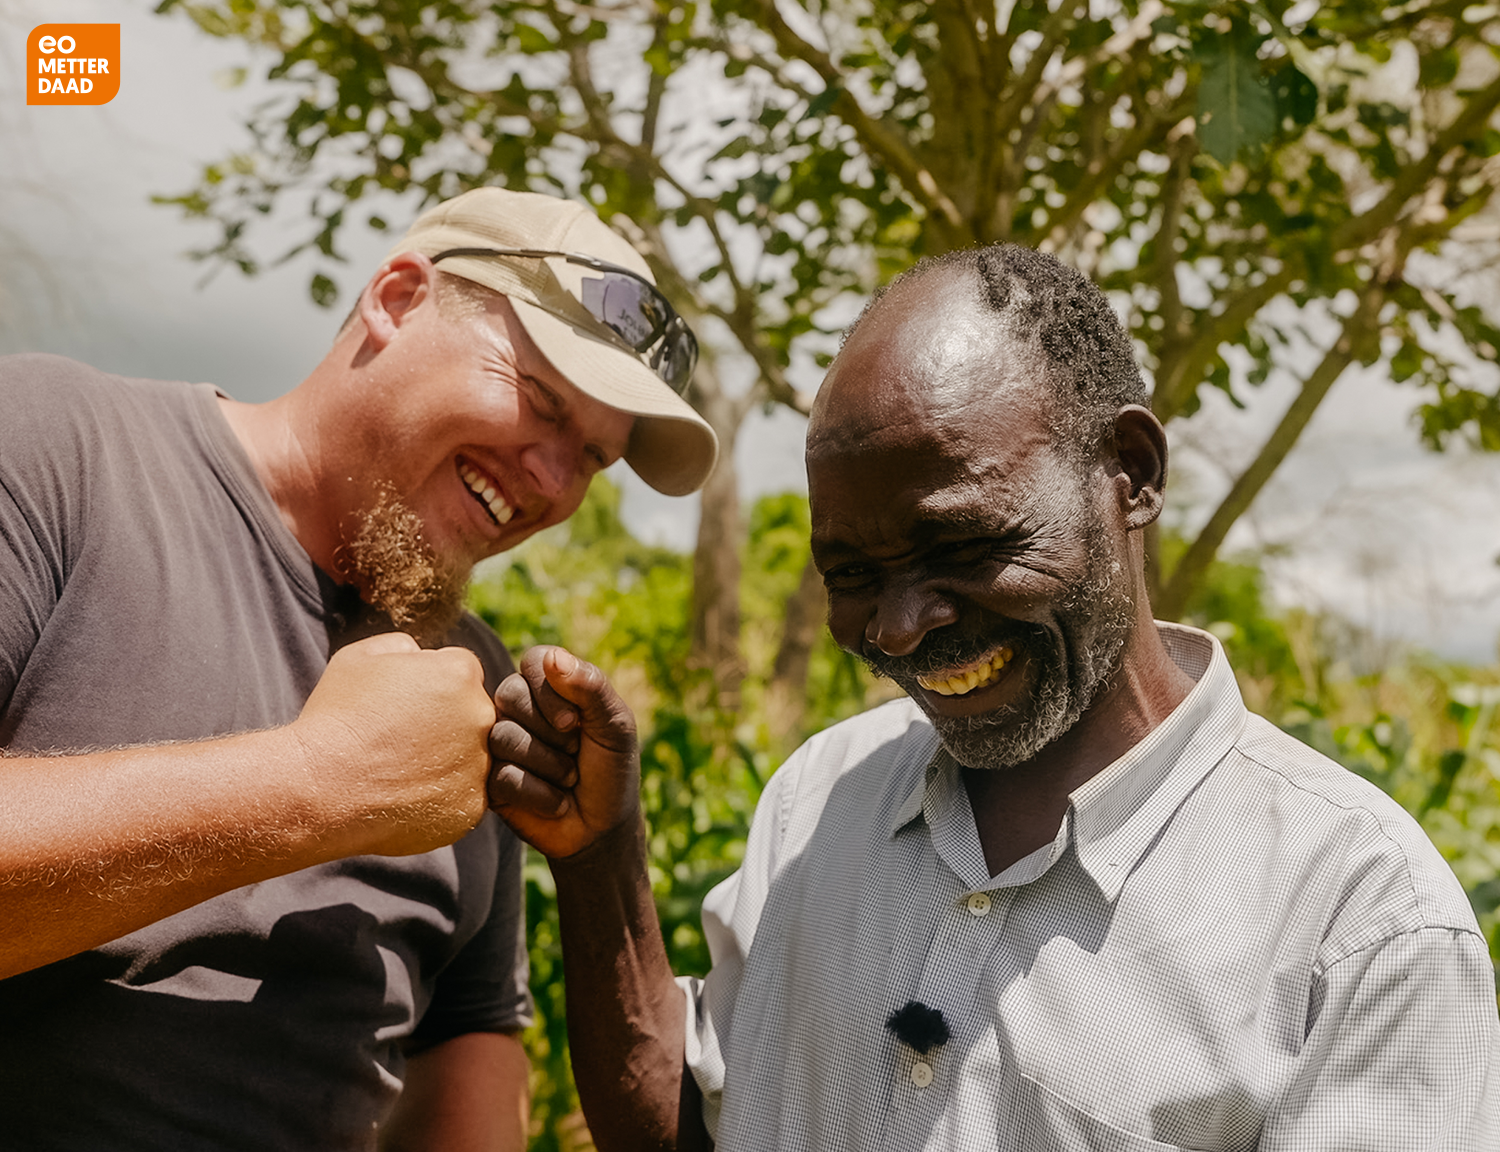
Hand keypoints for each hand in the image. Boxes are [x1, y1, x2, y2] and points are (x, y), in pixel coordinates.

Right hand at [291, 632, 494, 856]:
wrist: (319, 787)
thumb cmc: (335, 718)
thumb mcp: (360, 657)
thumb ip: (402, 645)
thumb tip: (423, 654)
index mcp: (460, 673)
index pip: (462, 672)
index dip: (431, 687)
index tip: (404, 705)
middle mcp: (481, 716)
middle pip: (473, 714)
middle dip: (447, 722)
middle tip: (402, 740)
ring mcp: (480, 765)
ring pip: (472, 758)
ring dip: (447, 761)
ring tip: (399, 770)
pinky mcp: (472, 807)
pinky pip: (464, 797)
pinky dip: (441, 798)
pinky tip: (404, 796)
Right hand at [487, 646, 639, 858]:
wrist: (603, 828)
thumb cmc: (611, 769)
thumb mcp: (615, 725)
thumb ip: (590, 686)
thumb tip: (552, 657)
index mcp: (549, 687)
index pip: (533, 661)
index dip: (552, 692)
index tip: (576, 722)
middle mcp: (518, 710)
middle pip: (509, 695)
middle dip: (552, 732)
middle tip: (575, 751)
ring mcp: (499, 745)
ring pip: (504, 737)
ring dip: (550, 765)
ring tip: (569, 778)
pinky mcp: (489, 781)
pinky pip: (502, 777)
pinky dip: (540, 794)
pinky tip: (555, 802)